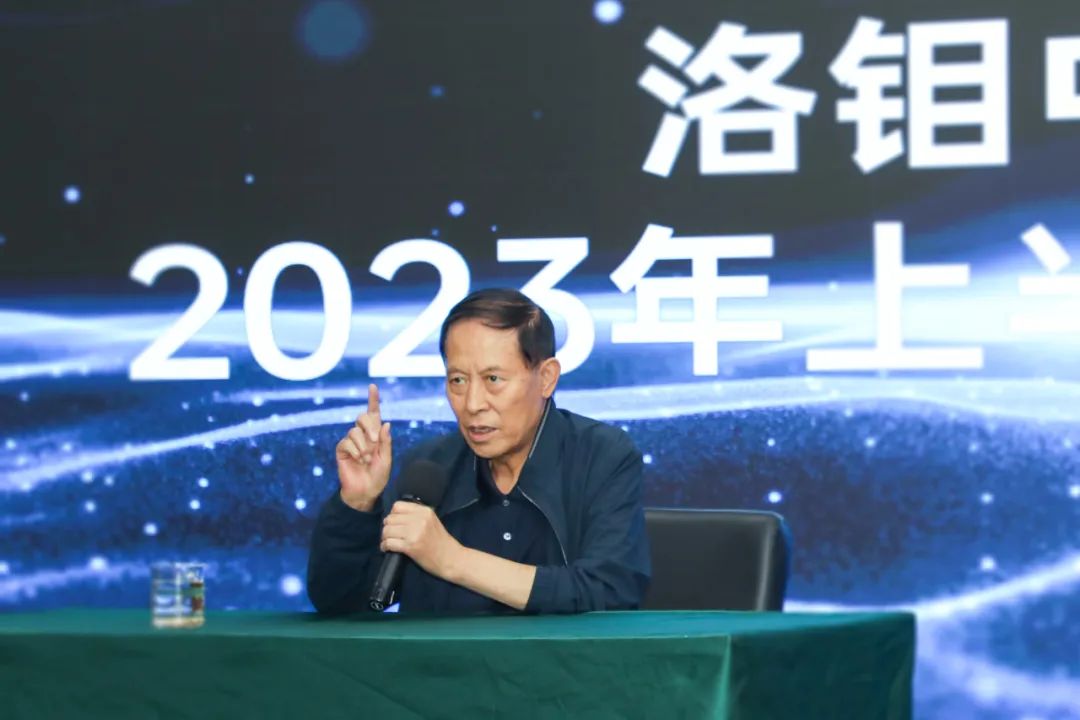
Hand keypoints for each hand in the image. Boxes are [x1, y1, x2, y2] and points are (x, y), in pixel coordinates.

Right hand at [335, 384, 391, 511]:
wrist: (365, 491)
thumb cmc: (378, 476)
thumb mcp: (386, 458)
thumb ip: (385, 441)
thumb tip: (385, 423)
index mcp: (376, 434)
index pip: (373, 414)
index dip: (373, 399)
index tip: (373, 386)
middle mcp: (363, 435)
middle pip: (362, 417)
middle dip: (369, 427)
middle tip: (375, 441)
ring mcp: (351, 441)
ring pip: (354, 431)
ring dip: (363, 445)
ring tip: (367, 458)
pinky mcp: (341, 449)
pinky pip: (346, 442)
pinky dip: (354, 450)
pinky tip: (358, 460)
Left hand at [381, 501, 463, 580]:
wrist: (452, 559)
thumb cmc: (441, 542)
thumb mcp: (432, 521)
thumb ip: (416, 515)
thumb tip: (394, 515)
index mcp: (425, 511)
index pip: (397, 506)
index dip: (392, 515)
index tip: (395, 523)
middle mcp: (419, 519)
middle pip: (390, 518)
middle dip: (387, 527)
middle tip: (390, 534)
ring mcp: (415, 533)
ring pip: (387, 530)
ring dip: (384, 537)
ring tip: (387, 542)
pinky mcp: (411, 547)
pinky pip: (389, 543)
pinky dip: (384, 546)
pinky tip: (387, 549)